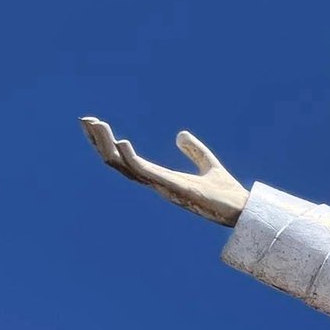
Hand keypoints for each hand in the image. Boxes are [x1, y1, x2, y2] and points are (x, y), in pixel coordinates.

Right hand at [80, 117, 248, 226]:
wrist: (244, 209)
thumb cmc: (226, 193)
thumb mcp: (208, 164)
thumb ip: (195, 151)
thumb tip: (181, 135)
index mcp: (162, 177)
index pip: (127, 161)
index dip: (109, 144)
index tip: (95, 124)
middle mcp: (158, 183)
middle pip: (118, 163)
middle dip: (99, 142)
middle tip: (85, 120)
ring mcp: (163, 187)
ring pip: (125, 167)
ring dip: (108, 146)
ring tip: (96, 124)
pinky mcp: (174, 189)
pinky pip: (146, 174)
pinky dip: (131, 159)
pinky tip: (122, 142)